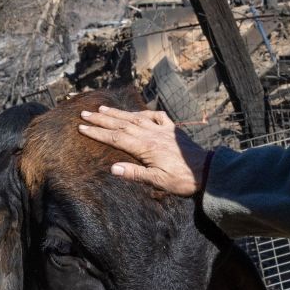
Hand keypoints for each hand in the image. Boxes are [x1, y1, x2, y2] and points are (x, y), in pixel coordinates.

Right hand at [76, 106, 206, 196]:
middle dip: (101, 119)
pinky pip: (156, 116)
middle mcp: (151, 135)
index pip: (116, 138)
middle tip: (84, 114)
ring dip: (117, 113)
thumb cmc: (182, 180)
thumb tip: (112, 168)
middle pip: (121, 124)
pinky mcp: (172, 130)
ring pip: (135, 118)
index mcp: (145, 148)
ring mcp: (162, 130)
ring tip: (101, 108)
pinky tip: (136, 113)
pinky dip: (144, 113)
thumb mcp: (158, 181)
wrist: (207, 171)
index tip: (82, 128)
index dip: (98, 133)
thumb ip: (135, 174)